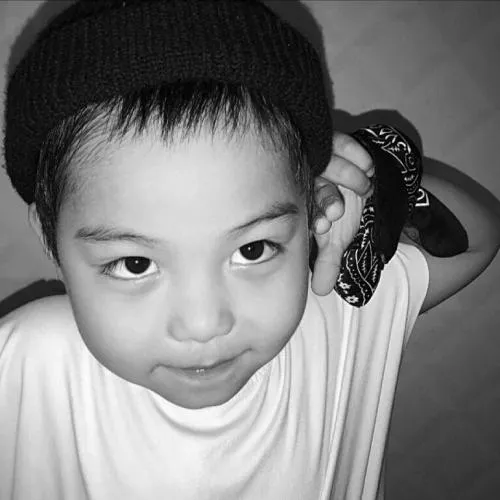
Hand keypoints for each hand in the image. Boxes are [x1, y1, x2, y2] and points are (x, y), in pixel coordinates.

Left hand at [311, 132, 373, 295]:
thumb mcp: (337, 239)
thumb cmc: (345, 214)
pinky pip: (336, 140)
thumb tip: (320, 291)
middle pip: (308, 183)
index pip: (299, 207)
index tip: (323, 227)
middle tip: (337, 211)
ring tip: (364, 185)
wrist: (368, 185)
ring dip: (343, 175)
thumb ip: (328, 262)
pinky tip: (367, 165)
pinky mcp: (329, 141)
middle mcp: (302, 178)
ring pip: (323, 161)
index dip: (311, 216)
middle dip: (325, 198)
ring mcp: (314, 157)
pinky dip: (352, 150)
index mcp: (296, 202)